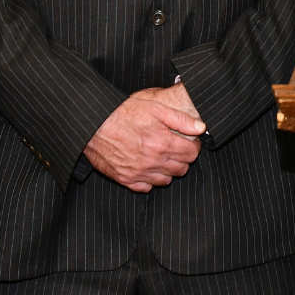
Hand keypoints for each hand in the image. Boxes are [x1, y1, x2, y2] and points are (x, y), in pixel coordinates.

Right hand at [84, 84, 205, 190]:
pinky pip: (146, 187)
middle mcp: (153, 162)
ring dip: (168, 170)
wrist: (93, 124)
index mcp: (163, 143)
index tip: (189, 141)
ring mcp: (139, 173)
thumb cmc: (122, 113)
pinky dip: (150, 179)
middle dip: (183, 159)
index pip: (192, 154)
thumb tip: (201, 128)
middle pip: (182, 169)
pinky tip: (147, 167)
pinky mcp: (125, 179)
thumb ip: (180, 119)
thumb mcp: (154, 108)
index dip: (194, 146)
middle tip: (176, 148)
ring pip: (166, 180)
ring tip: (162, 157)